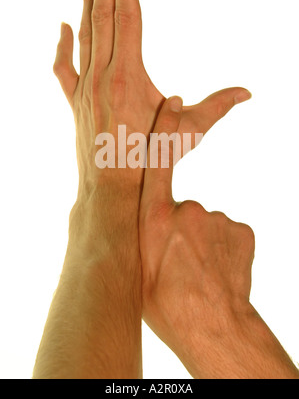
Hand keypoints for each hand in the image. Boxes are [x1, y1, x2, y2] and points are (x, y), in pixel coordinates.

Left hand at [53, 0, 251, 195]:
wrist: (112, 189)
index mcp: (128, 77)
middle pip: (103, 17)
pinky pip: (63, 68)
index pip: (128, 18)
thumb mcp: (188, 132)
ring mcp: (84, 88)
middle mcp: (102, 76)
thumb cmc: (151, 162)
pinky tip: (62, 26)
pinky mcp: (75, 102)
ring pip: (84, 35)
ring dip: (85, 2)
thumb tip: (247, 93)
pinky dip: (62, 46)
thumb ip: (217, 107)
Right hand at [139, 97, 298, 378]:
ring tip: (198, 272)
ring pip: (206, 224)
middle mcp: (186, 211)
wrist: (214, 327)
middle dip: (180, 231)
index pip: (158, 162)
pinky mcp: (242, 230)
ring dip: (201, 243)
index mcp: (154, 219)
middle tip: (178, 264)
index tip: (174, 102)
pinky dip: (222, 247)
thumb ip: (138, 236)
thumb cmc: (167, 305)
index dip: (165, 130)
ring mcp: (217, 219)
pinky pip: (228, 232)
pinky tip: (218, 270)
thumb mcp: (136, 271)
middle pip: (182, 209)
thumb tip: (147, 223)